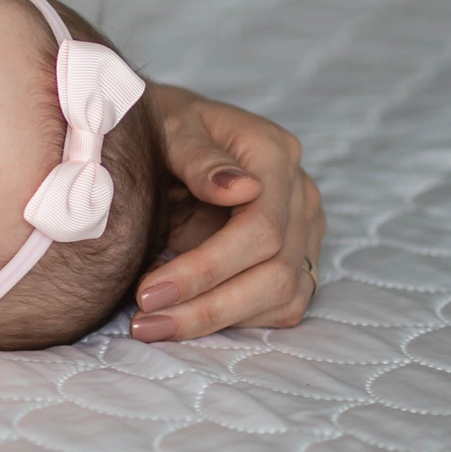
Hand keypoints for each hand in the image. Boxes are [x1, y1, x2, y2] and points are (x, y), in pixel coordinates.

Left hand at [130, 87, 323, 341]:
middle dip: (208, 306)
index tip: (149, 292)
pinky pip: (282, 304)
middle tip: (145, 323)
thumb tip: (240, 189)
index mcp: (274, 153)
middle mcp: (300, 193)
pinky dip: (235, 319)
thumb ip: (200, 158)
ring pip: (283, 296)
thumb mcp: (171, 127)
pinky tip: (186, 318)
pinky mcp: (297, 256)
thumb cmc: (168, 125)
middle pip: (275, 272)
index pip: (260, 229)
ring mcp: (304, 228)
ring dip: (218, 320)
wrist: (173, 129)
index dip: (206, 268)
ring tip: (154, 326)